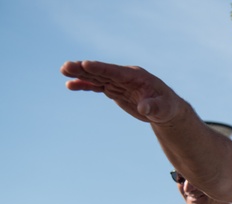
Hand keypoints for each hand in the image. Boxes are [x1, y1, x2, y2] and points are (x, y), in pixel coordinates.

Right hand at [61, 60, 184, 124]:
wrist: (166, 110)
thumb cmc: (167, 107)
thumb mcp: (163, 109)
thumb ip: (154, 107)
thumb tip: (144, 108)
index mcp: (136, 76)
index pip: (115, 72)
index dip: (100, 68)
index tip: (85, 64)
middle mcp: (125, 77)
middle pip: (102, 72)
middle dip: (84, 69)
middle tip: (66, 66)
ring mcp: (118, 83)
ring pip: (97, 78)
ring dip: (80, 75)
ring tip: (63, 71)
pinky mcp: (115, 90)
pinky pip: (97, 86)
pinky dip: (85, 85)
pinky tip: (70, 85)